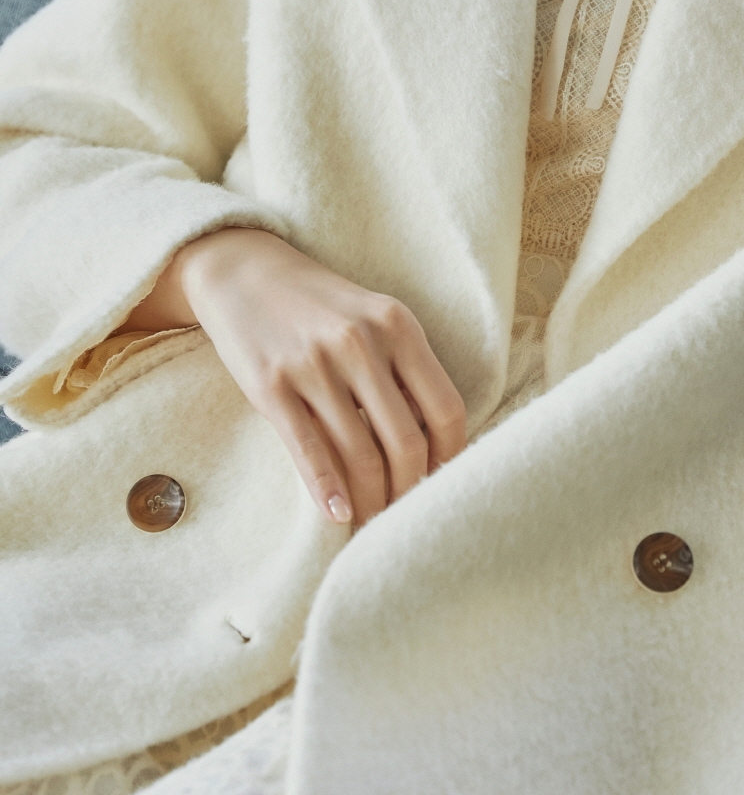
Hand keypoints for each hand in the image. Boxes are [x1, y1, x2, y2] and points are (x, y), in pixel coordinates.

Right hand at [124, 230, 466, 526]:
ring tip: (372, 522)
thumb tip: (435, 441)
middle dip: (409, 490)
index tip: (442, 484)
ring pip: (359, 454)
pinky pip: (309, 450)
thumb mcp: (374, 319)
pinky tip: (338, 514)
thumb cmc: (320, 307)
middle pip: (406, 441)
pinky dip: (327, 490)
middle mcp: (361, 343)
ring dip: (370, 500)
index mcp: (399, 326)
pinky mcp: (271, 385)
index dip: (450, 458)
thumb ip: (406, 369)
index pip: (446, 409)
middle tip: (405, 515)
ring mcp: (314, 364)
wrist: (243, 271)